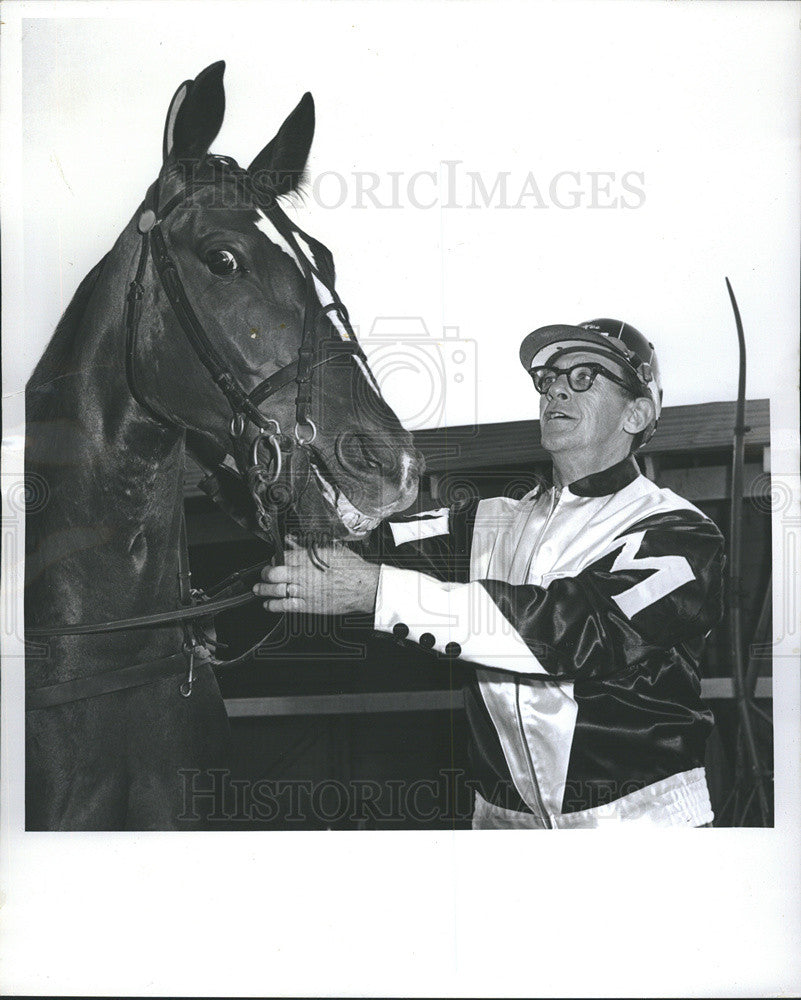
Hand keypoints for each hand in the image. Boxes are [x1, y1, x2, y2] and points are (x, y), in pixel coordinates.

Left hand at [253, 539, 379, 616]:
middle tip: (264, 573)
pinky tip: (268, 604)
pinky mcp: (309, 605)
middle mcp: (305, 575)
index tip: (274, 559)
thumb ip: (307, 545)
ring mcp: (306, 591)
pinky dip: (273, 605)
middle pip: (274, 573)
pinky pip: (286, 606)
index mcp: (310, 558)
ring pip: (276, 590)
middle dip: (266, 573)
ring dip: (263, 589)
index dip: (275, 557)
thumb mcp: (331, 549)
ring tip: (258, 588)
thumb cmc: (351, 568)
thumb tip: (291, 539)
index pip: (283, 556)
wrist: (365, 587)